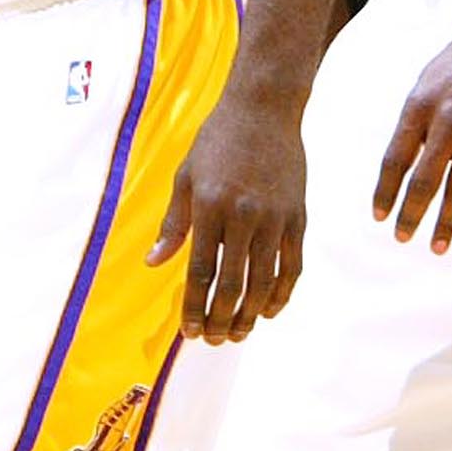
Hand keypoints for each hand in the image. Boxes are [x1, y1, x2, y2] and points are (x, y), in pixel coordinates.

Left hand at [148, 88, 306, 342]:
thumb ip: (173, 224)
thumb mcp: (185, 177)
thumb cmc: (217, 141)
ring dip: (251, 314)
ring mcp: (274, 217)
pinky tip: (271, 310)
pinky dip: (282, 292)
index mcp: (209, 206)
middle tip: (214, 340)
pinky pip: (292, 264)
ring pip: (264, 280)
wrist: (264, 109)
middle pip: (232, 284)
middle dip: (221, 318)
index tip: (189, 332)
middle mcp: (242, 215)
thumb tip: (154, 262)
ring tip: (239, 333)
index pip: (199, 271)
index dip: (194, 306)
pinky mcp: (297, 216)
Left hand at [373, 24, 451, 253]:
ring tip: (437, 246)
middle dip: (411, 216)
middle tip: (403, 238)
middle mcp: (448, 122)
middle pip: (424, 182)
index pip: (395, 159)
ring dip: (445, 224)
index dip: (384, 192)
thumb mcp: (427, 82)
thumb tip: (403, 166)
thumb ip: (415, 122)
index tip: (378, 216)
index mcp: (420, 105)